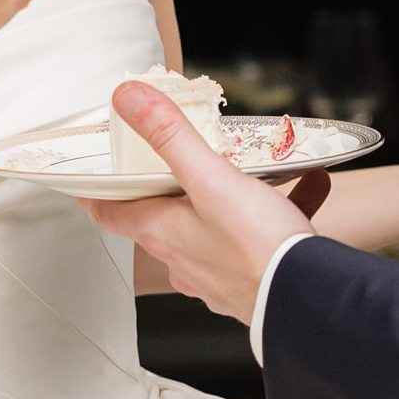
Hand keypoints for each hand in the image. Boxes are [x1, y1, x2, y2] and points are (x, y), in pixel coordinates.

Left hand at [89, 84, 324, 324]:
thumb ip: (170, 136)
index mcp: (162, 233)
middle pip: (162, 218)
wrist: (308, 299)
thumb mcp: (210, 179)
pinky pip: (262, 238)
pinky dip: (280, 211)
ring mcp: (218, 273)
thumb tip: (129, 99)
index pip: (111, 213)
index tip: (88, 182)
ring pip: (216, 227)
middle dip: (171, 188)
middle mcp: (183, 258)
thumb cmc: (256, 246)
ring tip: (259, 169)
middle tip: (179, 160)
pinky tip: (310, 187)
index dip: (96, 194)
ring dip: (233, 198)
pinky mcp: (253, 280)